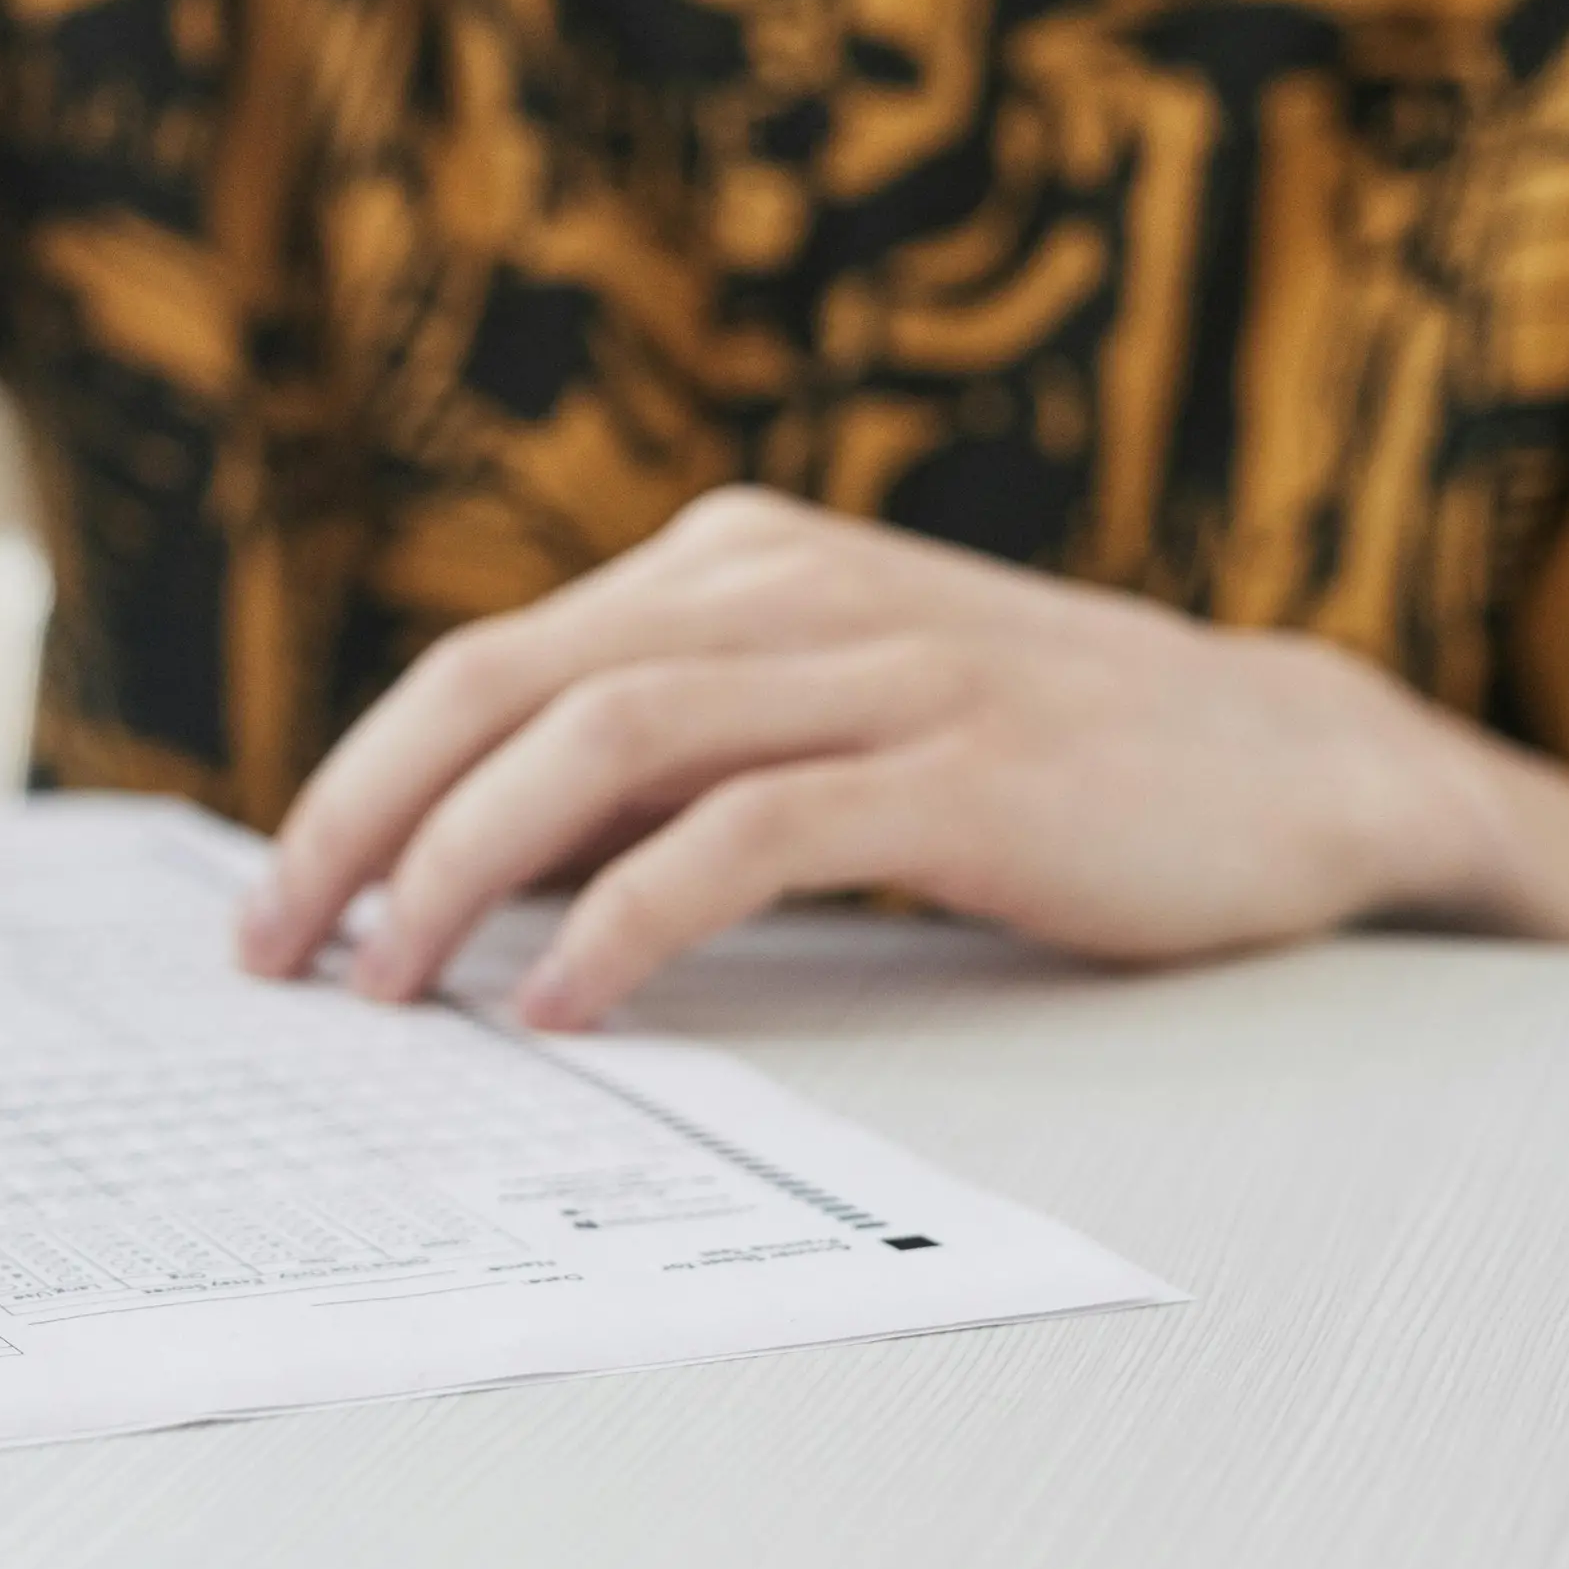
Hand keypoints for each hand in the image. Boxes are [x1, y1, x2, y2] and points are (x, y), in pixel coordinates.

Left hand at [238, 486, 1497, 1026]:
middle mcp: (779, 585)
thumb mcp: (819, 713)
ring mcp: (873, 665)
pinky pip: (741, 835)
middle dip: (359, 821)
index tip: (276, 898)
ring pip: (597, 744)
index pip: (483, 662)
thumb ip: (663, 761)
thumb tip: (470, 868)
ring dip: (463, 872)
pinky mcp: (958, 766)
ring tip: (390, 986)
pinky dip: (625, 923)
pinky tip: (564, 1008)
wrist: (1295, 759)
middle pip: (499, 685)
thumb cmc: (1033, 757)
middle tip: (273, 949)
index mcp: (727, 560)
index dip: (356, 779)